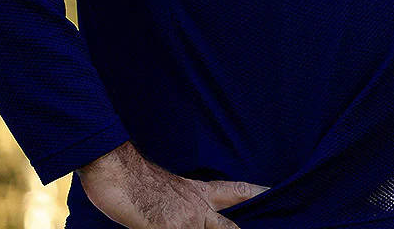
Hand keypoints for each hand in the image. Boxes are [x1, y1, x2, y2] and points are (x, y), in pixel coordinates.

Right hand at [78, 142, 265, 228]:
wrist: (116, 171)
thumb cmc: (136, 179)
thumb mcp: (171, 187)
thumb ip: (187, 200)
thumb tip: (192, 211)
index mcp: (200, 192)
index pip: (238, 191)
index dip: (258, 195)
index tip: (276, 195)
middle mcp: (198, 207)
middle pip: (230, 227)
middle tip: (265, 228)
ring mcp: (185, 221)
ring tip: (190, 224)